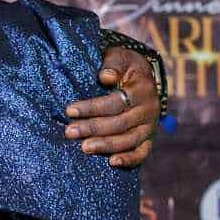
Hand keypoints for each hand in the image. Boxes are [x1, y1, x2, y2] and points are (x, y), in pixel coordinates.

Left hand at [64, 48, 159, 168]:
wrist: (141, 77)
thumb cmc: (124, 66)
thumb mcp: (120, 56)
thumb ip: (112, 63)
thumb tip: (105, 76)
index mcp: (142, 88)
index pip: (115, 102)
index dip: (92, 107)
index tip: (69, 110)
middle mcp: (149, 109)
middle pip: (120, 123)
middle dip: (92, 128)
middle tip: (69, 132)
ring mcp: (150, 126)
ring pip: (129, 140)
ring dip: (105, 146)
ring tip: (83, 148)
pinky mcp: (148, 139)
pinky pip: (142, 153)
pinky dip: (129, 159)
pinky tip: (111, 163)